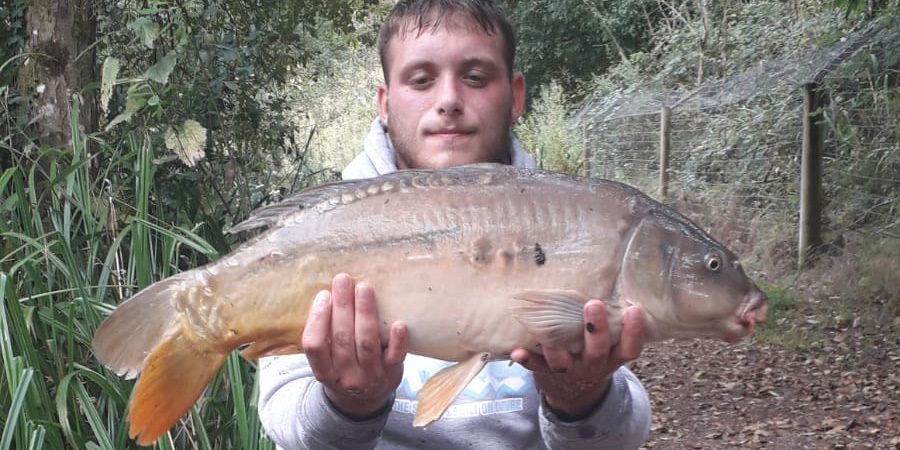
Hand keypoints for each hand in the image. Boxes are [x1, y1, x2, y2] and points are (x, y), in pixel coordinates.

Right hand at [302, 273, 408, 418]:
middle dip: (342, 306)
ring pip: (366, 343)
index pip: (315, 345)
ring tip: (364, 288)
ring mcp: (370, 376)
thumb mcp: (327, 360)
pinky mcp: (391, 372)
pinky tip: (399, 323)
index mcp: (324, 372)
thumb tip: (328, 293)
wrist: (365, 401)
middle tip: (343, 279)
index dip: (317, 319)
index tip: (323, 295)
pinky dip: (398, 340)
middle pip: (342, 338)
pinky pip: (395, 356)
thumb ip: (326, 335)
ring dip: (365, 313)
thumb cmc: (344, 368)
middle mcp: (345, 376)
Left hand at [510, 300, 644, 420]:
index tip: (635, 309)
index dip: (634, 331)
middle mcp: (593, 366)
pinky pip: (536, 366)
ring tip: (549, 331)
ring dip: (556, 348)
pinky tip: (516, 351)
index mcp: (612, 358)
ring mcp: (569, 370)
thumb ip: (613, 323)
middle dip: (596, 329)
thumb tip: (618, 283)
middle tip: (594, 304)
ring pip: (563, 362)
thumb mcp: (611, 345)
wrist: (575, 390)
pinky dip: (526, 359)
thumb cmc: (595, 353)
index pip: (629, 349)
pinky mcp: (547, 371)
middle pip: (597, 352)